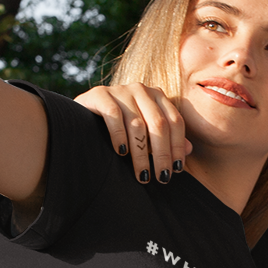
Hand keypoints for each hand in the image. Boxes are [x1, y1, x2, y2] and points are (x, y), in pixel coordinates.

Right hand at [74, 83, 190, 183]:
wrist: (78, 115)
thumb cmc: (119, 126)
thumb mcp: (145, 132)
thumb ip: (167, 138)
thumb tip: (190, 149)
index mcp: (157, 95)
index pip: (175, 122)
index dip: (177, 146)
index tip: (177, 169)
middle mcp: (141, 89)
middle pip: (159, 125)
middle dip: (162, 154)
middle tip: (161, 178)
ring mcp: (120, 90)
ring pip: (137, 124)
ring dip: (141, 153)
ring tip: (142, 174)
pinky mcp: (100, 94)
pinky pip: (113, 116)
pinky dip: (119, 136)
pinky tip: (121, 153)